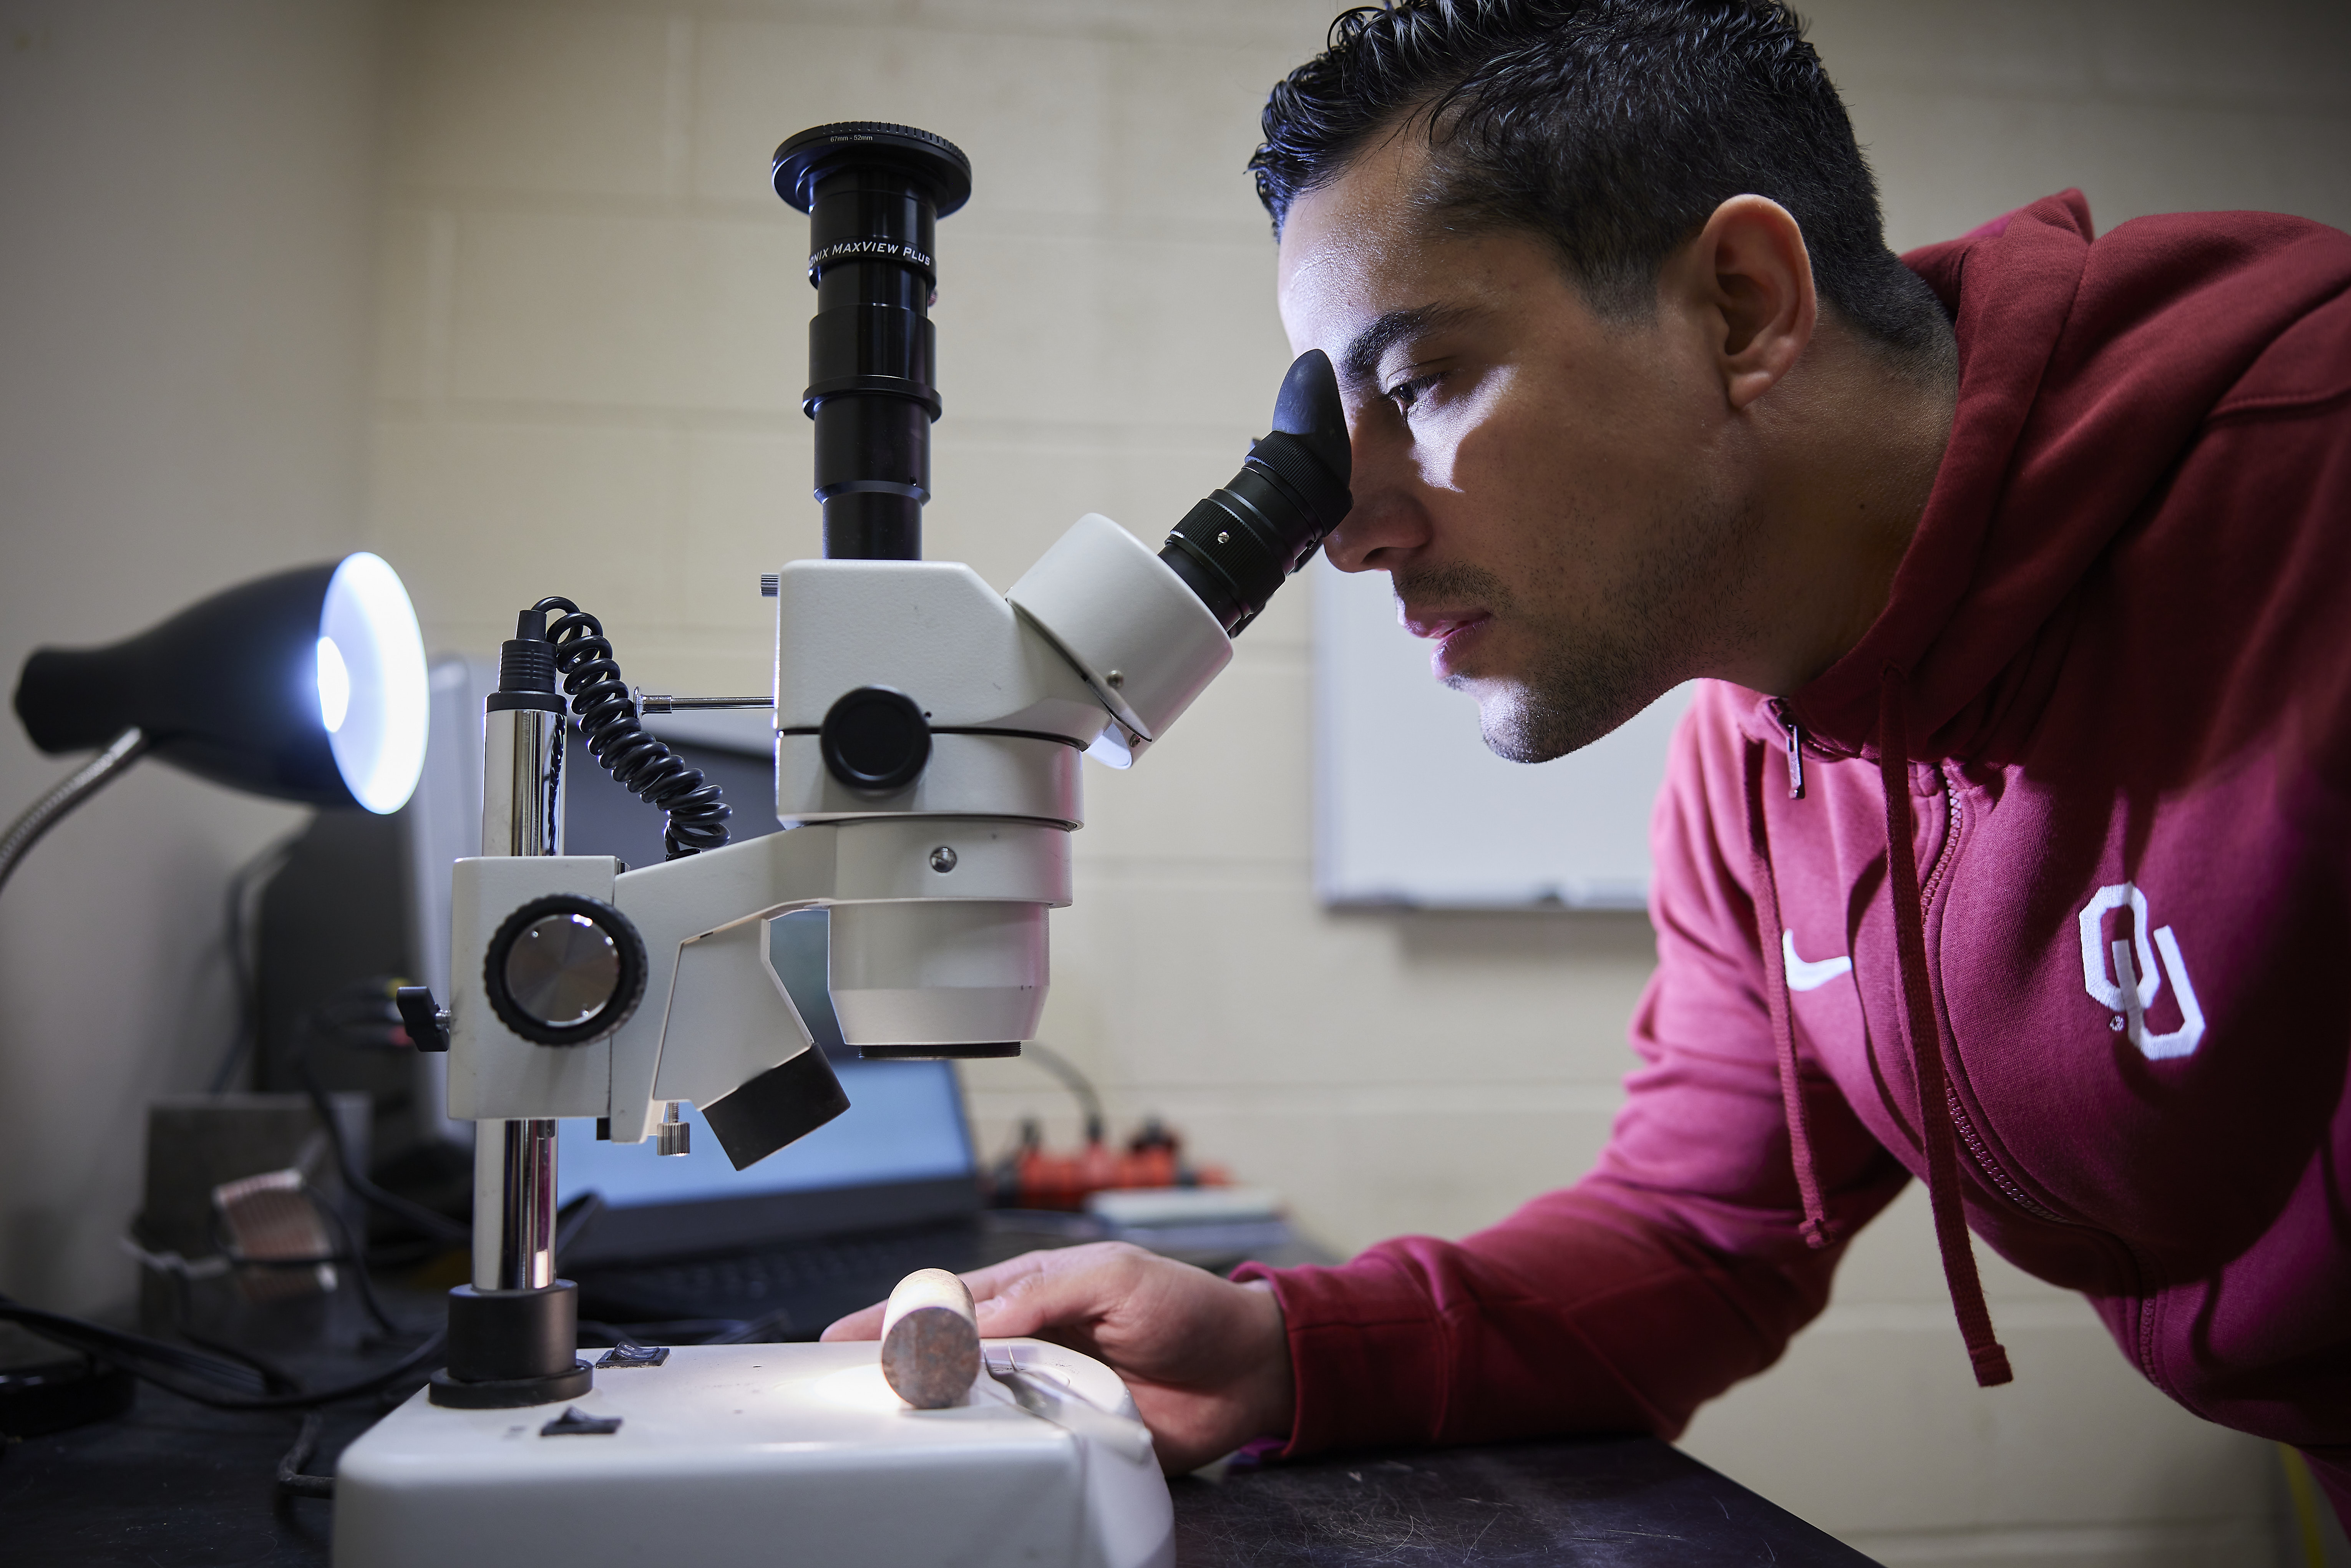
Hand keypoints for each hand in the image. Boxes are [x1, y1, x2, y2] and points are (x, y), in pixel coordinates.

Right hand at [822, 1241, 1293, 1473]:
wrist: (1246, 1370)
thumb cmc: (1186, 1306)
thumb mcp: (1114, 1275)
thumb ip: (1045, 1290)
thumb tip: (978, 1316)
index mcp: (1033, 1293)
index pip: (951, 1301)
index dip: (897, 1317)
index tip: (847, 1337)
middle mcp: (1031, 1345)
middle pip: (950, 1360)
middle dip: (902, 1370)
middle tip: (857, 1386)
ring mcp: (1047, 1394)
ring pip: (976, 1408)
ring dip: (942, 1413)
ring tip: (897, 1420)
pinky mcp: (1071, 1438)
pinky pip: (1021, 1449)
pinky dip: (992, 1451)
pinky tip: (964, 1452)